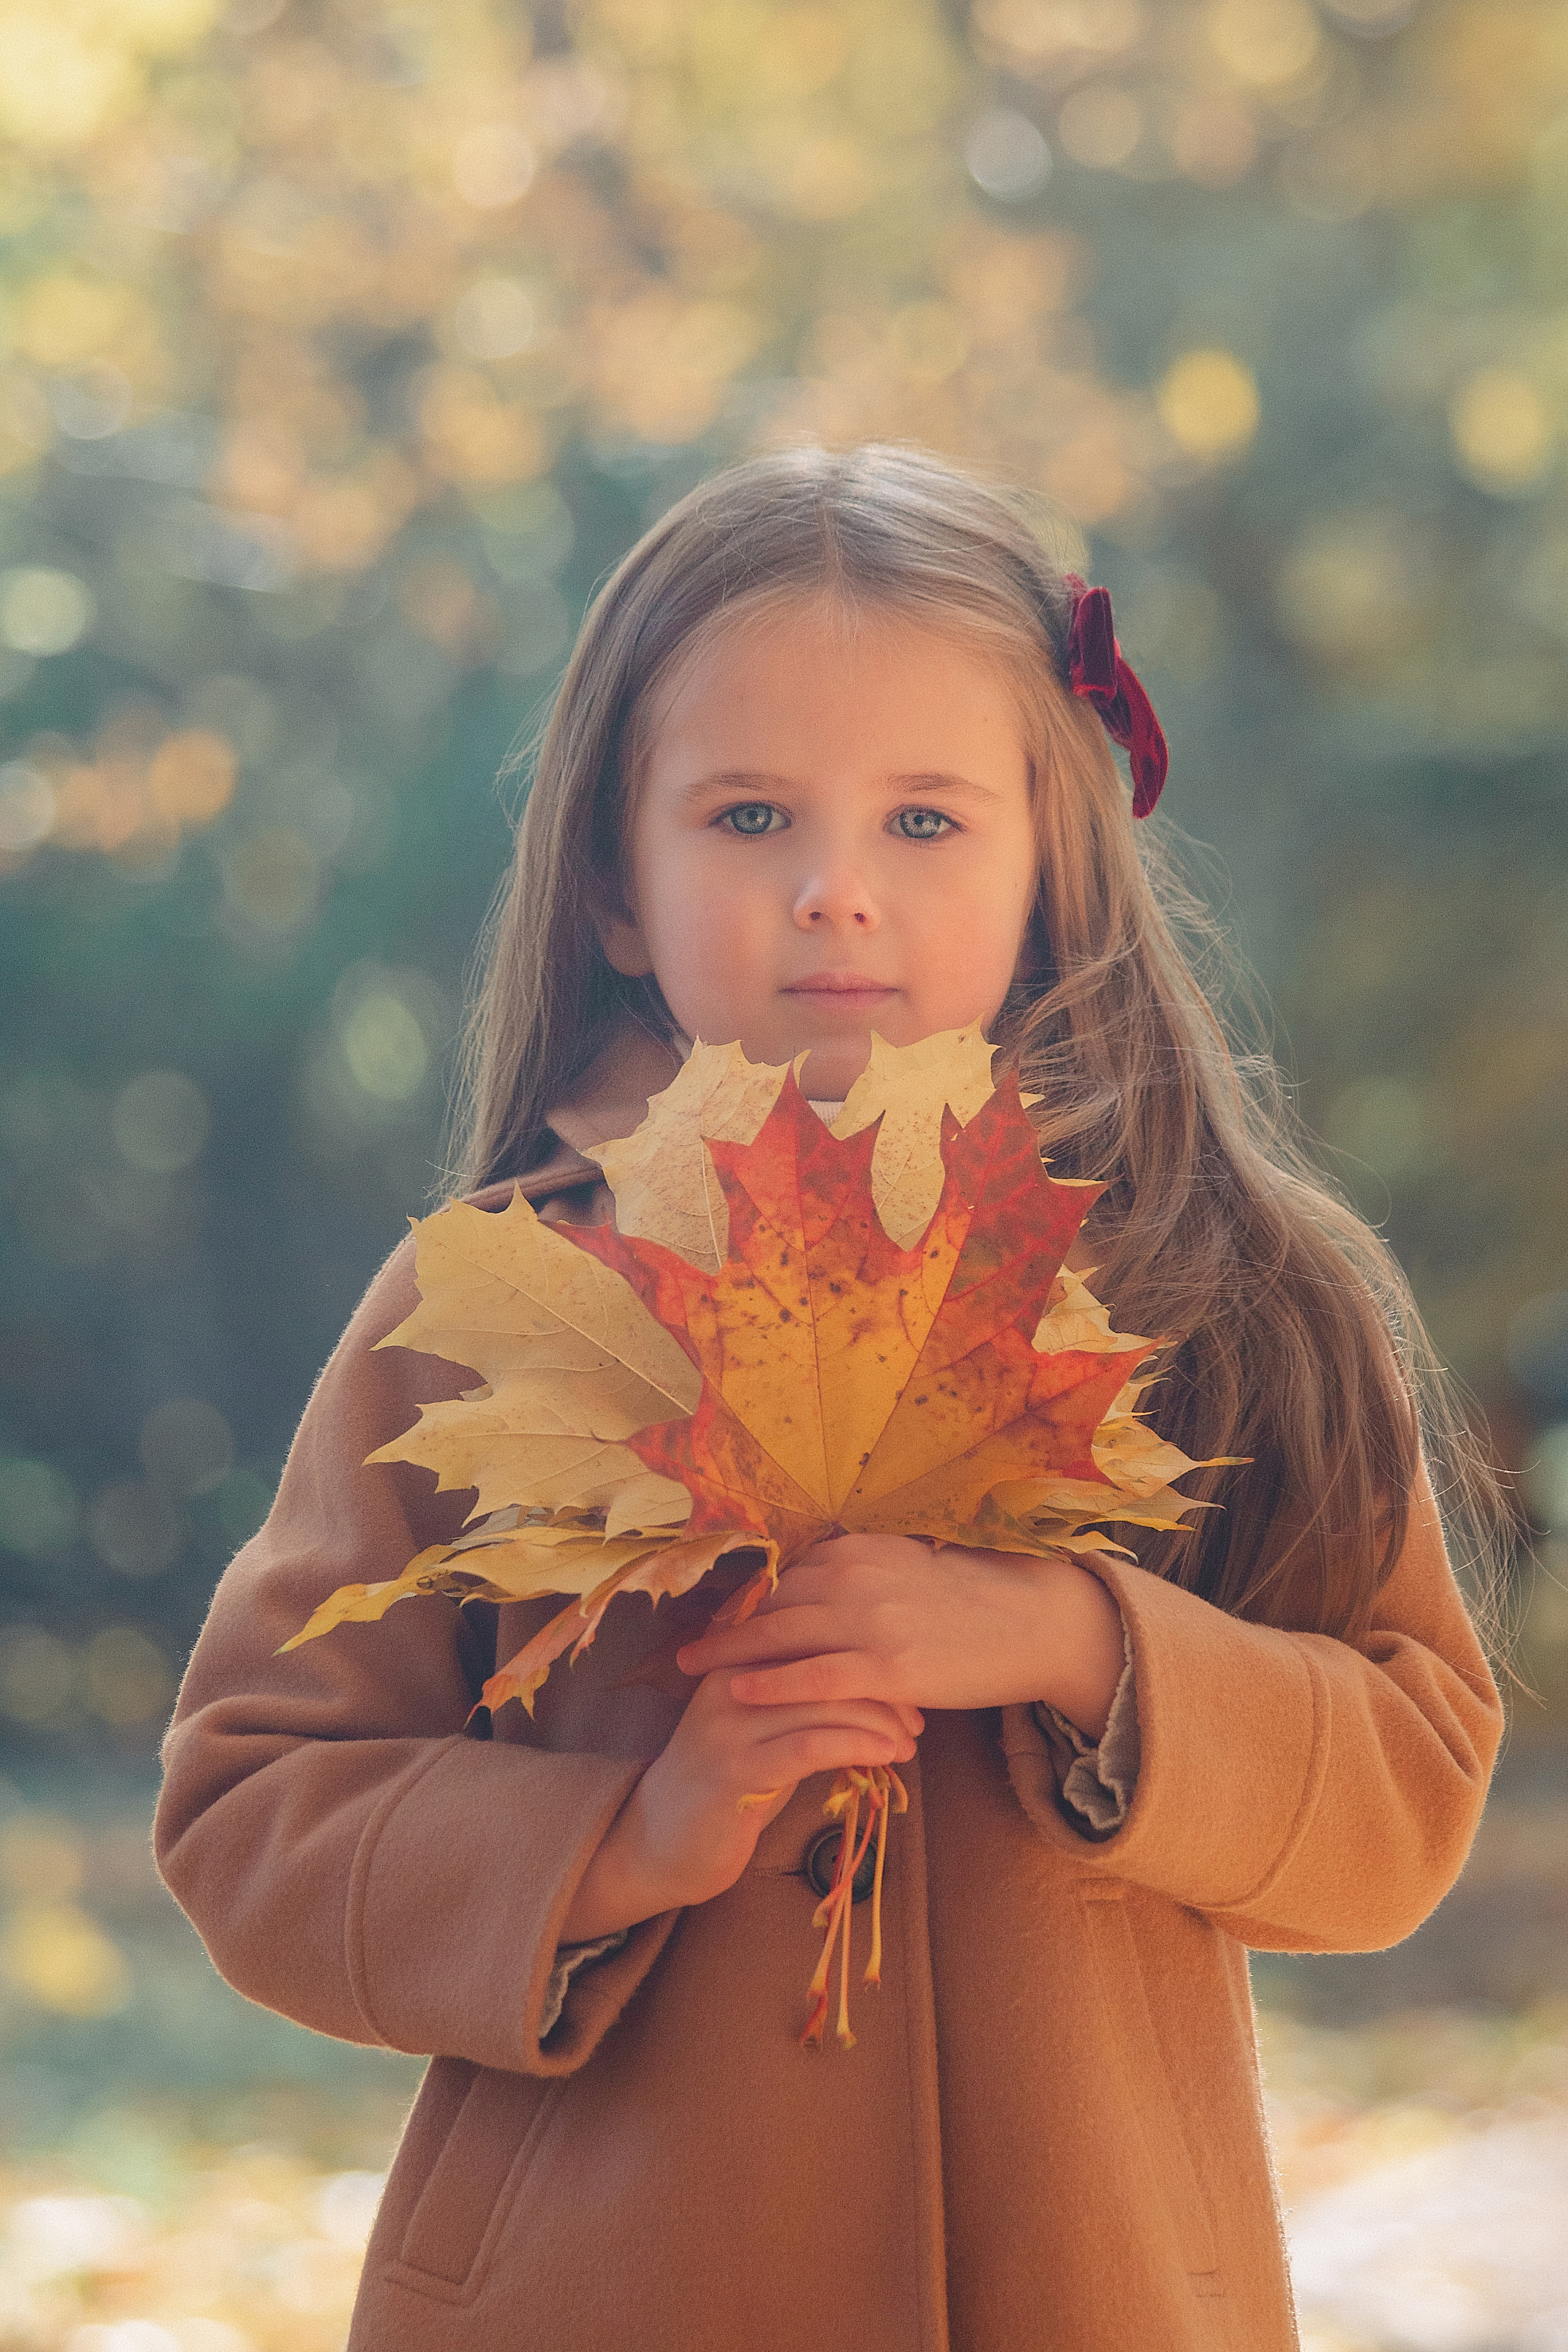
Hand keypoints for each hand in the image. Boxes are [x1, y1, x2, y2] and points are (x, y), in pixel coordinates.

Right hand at [558, 1662, 920, 1942]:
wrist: (658, 1843)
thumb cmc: (726, 1785)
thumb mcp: (764, 1729)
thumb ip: (802, 1698)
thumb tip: (873, 1683)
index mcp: (736, 1659)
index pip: (812, 1636)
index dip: (865, 1655)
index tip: (908, 1680)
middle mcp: (729, 1681)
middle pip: (822, 1663)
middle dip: (881, 1688)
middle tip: (917, 1716)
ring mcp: (729, 1724)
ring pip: (822, 1703)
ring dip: (878, 1722)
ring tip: (910, 1741)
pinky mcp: (735, 1770)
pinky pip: (810, 1746)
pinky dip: (857, 1747)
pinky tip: (886, 1757)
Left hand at [676, 1533, 1125, 1739]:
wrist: (1033, 1624)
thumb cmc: (974, 1602)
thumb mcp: (909, 1570)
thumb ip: (862, 1575)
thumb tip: (819, 1583)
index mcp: (860, 1549)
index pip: (786, 1575)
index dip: (745, 1599)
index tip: (711, 1614)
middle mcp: (858, 1576)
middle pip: (772, 1602)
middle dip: (723, 1624)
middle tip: (680, 1645)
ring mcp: (873, 1621)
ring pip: (782, 1635)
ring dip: (729, 1652)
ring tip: (691, 1670)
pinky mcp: (890, 1665)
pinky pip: (817, 1674)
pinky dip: (774, 1681)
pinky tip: (739, 1690)